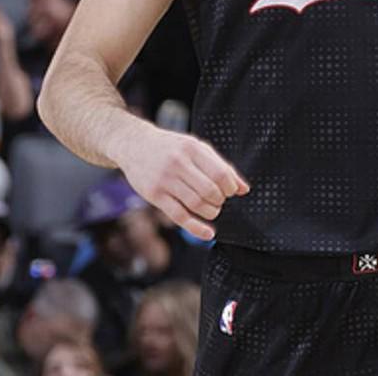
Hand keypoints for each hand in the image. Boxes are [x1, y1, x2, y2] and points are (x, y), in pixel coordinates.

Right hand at [118, 128, 249, 241]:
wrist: (134, 144)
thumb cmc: (171, 147)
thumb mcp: (196, 148)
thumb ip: (221, 166)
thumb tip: (243, 189)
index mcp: (192, 148)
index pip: (220, 173)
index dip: (230, 187)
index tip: (230, 192)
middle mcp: (178, 163)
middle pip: (209, 190)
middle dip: (220, 201)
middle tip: (219, 201)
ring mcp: (165, 179)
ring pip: (196, 204)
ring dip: (211, 212)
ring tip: (212, 210)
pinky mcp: (155, 195)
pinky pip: (179, 216)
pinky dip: (196, 228)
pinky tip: (208, 233)